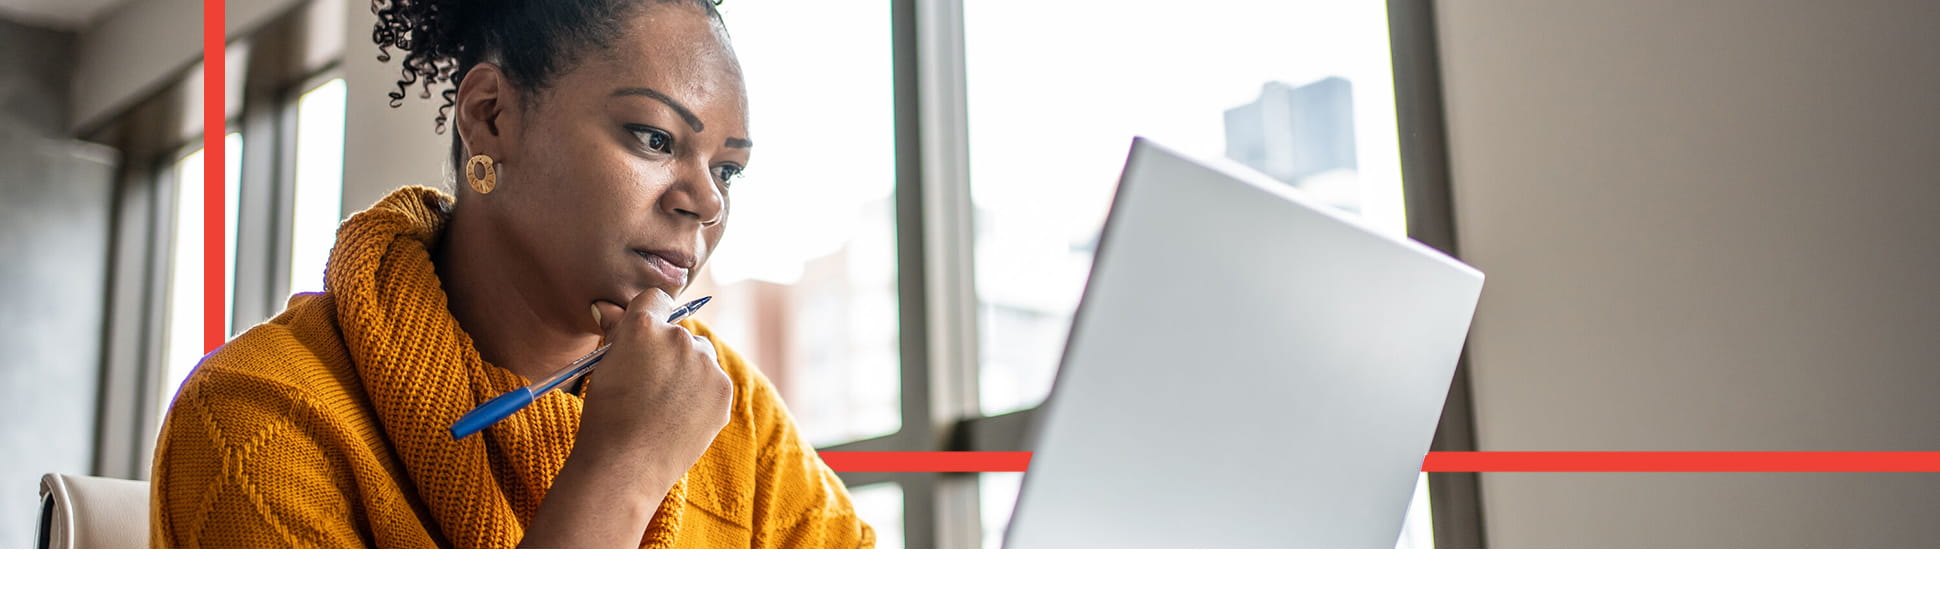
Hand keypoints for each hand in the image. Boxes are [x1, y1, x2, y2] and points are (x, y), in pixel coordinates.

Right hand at [579, 288, 733, 474]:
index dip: (649, 316)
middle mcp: (680, 338)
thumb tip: (608, 307)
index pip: (656, 299)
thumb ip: (616, 332)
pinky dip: (701, 395)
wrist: (625, 465)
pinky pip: (713, 382)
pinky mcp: (723, 390)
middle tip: (650, 383)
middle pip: (679, 332)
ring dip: (688, 371)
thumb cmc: (605, 416)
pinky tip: (680, 417)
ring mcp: (706, 364)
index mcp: (644, 326)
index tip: (645, 337)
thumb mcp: (604, 366)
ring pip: (700, 357)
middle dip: (668, 350)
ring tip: (664, 405)